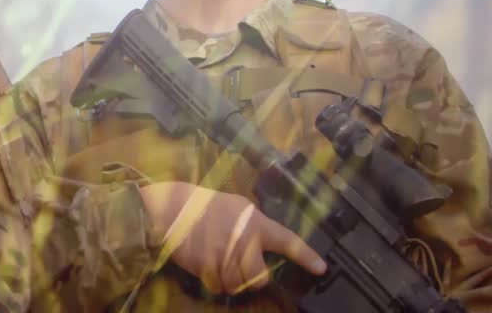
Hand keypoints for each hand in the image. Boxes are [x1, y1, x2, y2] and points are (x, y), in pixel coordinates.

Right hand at [138, 181, 325, 295]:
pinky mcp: (206, 268)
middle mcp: (243, 242)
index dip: (306, 256)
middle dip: (253, 278)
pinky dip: (216, 282)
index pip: (286, 240)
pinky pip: (218, 286)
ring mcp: (225, 257)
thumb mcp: (235, 205)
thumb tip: (265, 238)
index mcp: (254, 223)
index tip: (320, 268)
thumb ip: (253, 222)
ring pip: (238, 285)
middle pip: (259, 278)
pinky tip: (209, 267)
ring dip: (232, 281)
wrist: (171, 208)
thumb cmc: (203, 204)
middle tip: (245, 270)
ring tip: (223, 265)